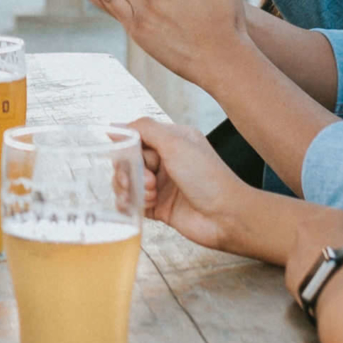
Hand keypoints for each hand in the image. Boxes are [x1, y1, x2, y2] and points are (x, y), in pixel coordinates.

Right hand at [133, 114, 250, 254]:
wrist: (226, 216)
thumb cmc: (208, 178)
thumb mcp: (176, 144)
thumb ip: (145, 130)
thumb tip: (116, 126)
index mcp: (173, 140)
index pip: (137, 137)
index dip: (128, 147)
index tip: (128, 156)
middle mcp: (166, 161)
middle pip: (129, 160)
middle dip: (129, 170)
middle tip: (144, 180)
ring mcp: (161, 185)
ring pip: (128, 181)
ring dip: (132, 187)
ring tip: (149, 194)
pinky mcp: (158, 207)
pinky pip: (132, 202)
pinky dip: (130, 203)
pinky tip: (140, 205)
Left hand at [280, 205, 342, 300]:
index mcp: (334, 216)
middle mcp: (307, 227)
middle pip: (321, 239)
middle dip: (332, 252)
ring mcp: (294, 251)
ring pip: (308, 259)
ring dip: (320, 269)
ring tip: (338, 286)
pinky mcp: (288, 275)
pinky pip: (302, 280)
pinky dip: (313, 286)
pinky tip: (326, 296)